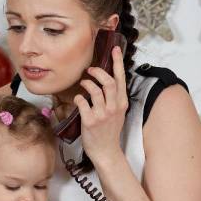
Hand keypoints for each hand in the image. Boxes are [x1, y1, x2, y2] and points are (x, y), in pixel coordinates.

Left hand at [74, 46, 127, 164]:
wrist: (106, 151)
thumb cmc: (109, 132)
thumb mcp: (118, 113)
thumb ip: (114, 99)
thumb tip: (107, 82)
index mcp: (122, 103)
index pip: (121, 79)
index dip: (117, 63)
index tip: (114, 49)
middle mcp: (114, 107)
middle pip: (108, 82)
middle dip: (98, 72)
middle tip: (90, 69)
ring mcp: (102, 114)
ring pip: (95, 90)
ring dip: (87, 83)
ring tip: (83, 83)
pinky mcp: (90, 121)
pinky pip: (82, 102)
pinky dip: (78, 98)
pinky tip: (78, 99)